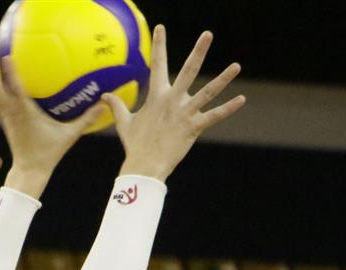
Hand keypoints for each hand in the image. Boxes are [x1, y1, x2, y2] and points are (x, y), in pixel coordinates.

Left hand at [0, 48, 103, 197]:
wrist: (29, 171)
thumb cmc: (48, 154)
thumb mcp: (69, 136)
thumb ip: (86, 119)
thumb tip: (104, 103)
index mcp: (24, 114)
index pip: (16, 90)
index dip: (10, 74)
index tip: (6, 57)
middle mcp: (11, 112)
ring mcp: (5, 116)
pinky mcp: (4, 119)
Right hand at [103, 25, 245, 181]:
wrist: (144, 166)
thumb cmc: (135, 145)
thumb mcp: (124, 123)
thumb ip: (116, 106)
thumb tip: (103, 96)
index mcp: (156, 97)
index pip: (157, 65)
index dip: (158, 45)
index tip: (160, 28)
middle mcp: (172, 100)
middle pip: (188, 70)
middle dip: (198, 51)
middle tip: (208, 34)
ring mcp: (184, 113)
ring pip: (207, 92)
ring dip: (223, 78)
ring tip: (237, 65)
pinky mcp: (193, 127)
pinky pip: (214, 116)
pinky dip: (228, 108)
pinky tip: (241, 99)